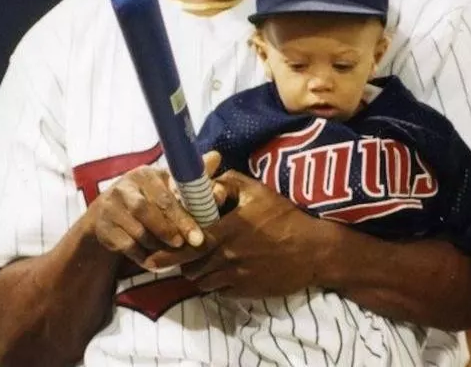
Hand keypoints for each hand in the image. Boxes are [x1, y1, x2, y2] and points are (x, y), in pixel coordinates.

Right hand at [90, 164, 204, 268]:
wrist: (108, 214)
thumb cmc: (150, 199)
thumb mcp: (169, 186)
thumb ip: (193, 179)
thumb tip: (216, 157)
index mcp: (146, 174)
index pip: (165, 196)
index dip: (183, 218)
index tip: (199, 236)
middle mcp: (125, 186)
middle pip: (147, 211)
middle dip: (169, 231)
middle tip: (186, 246)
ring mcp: (111, 206)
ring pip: (137, 231)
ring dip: (156, 244)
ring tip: (170, 251)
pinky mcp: (103, 226)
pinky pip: (126, 245)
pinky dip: (142, 255)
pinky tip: (152, 259)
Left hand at [144, 168, 335, 297]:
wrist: (314, 251)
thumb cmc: (285, 217)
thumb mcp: (258, 191)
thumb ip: (229, 181)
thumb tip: (207, 180)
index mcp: (226, 231)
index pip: (188, 246)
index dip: (171, 250)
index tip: (156, 252)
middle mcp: (228, 256)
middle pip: (190, 267)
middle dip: (182, 262)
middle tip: (182, 255)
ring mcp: (237, 276)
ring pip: (203, 282)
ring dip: (198, 274)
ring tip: (202, 263)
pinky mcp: (247, 291)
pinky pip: (220, 291)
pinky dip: (216, 284)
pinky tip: (223, 272)